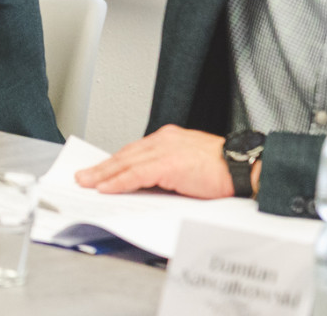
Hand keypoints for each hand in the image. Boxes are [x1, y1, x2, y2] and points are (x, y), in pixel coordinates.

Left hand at [73, 125, 234, 198]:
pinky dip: (119, 181)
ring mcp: (165, 151)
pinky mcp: (168, 164)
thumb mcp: (189, 164)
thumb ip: (167, 169)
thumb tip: (148, 185)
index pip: (134, 150)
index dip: (115, 161)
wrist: (243, 166)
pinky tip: (106, 187)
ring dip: (103, 174)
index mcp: (168, 138)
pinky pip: (136, 174)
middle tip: (83, 176)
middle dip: (102, 167)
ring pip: (126, 163)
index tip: (100, 170)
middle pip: (125, 154)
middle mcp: (163, 140)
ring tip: (87, 182)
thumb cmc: (223, 167)